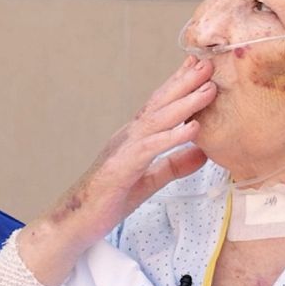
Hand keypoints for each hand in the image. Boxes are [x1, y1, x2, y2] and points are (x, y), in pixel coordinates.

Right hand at [19, 58, 215, 281]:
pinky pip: (150, 148)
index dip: (179, 85)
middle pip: (159, 103)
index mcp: (134, 138)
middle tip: (208, 64)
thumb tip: (203, 153)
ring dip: (185, 103)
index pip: (160, 106)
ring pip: (157, 120)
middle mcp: (128, 136)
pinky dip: (172, 136)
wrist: (76, 222)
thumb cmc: (109, 200)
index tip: (198, 66)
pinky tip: (192, 128)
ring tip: (208, 89)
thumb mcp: (149, 181)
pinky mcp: (121, 168)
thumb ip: (174, 165)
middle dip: (184, 82)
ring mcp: (123, 149)